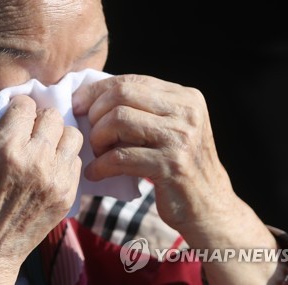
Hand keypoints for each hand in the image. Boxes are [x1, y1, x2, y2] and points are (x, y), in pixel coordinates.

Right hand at [0, 95, 82, 283]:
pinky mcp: (67, 196)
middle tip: (27, 131)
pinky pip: (76, 161)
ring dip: (56, 136)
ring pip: (72, 135)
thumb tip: (11, 119)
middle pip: (53, 115)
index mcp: (5, 149)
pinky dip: (63, 158)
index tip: (13, 116)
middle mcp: (36, 161)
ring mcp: (56, 180)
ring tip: (43, 147)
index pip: (25, 105)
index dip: (17, 107)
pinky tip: (48, 167)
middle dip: (38, 118)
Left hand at [72, 74, 286, 283]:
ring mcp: (180, 138)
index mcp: (185, 97)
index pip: (131, 81)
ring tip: (98, 154)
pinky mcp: (171, 165)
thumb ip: (142, 109)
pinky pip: (120, 157)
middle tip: (91, 134)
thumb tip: (89, 98)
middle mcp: (186, 112)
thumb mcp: (169, 128)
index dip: (97, 91)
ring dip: (97, 138)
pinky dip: (99, 166)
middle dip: (95, 113)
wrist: (209, 206)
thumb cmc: (177, 165)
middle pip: (121, 95)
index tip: (78, 104)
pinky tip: (94, 173)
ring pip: (118, 120)